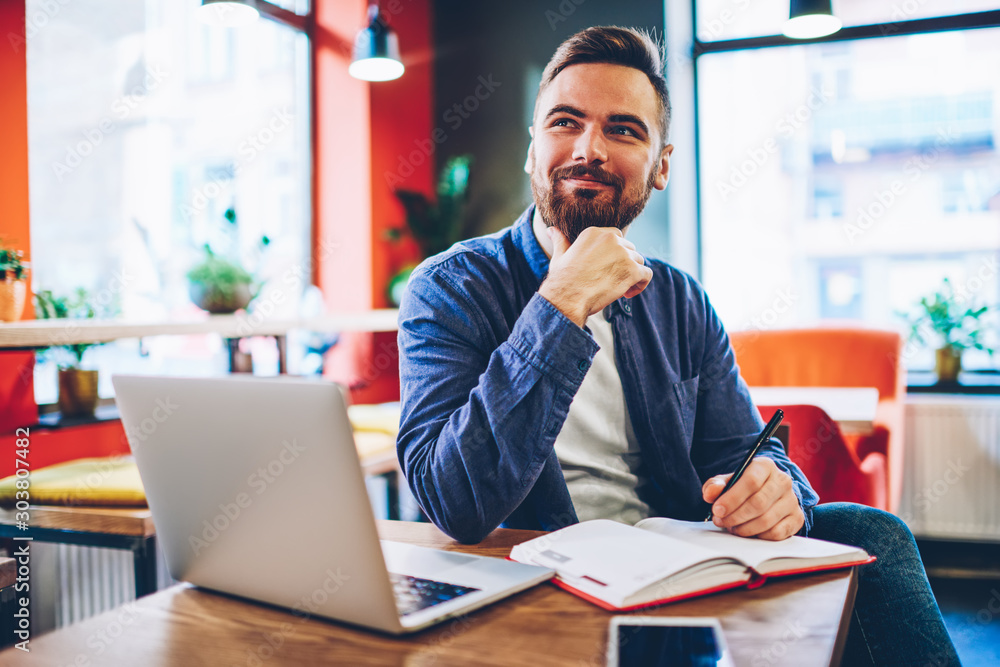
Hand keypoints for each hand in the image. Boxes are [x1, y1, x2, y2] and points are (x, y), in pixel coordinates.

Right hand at [538, 226, 652, 326]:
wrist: (567, 297)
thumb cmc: (562, 280)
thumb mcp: (560, 256)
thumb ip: (560, 240)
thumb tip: (551, 230)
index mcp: (595, 232)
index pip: (617, 238)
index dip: (614, 254)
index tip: (606, 267)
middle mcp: (611, 239)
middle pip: (629, 249)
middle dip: (624, 264)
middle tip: (612, 280)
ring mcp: (624, 254)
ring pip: (638, 261)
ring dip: (632, 275)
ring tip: (619, 288)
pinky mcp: (632, 270)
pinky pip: (646, 274)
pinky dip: (641, 284)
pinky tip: (628, 293)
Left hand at [702, 457, 803, 540]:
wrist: (768, 493)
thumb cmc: (745, 486)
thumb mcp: (728, 481)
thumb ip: (716, 485)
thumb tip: (710, 494)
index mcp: (765, 466)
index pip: (751, 482)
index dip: (732, 498)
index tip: (717, 510)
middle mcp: (783, 481)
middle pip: (758, 503)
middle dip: (735, 516)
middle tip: (721, 521)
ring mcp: (792, 500)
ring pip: (766, 520)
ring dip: (744, 528)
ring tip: (732, 527)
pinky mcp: (797, 518)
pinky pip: (776, 533)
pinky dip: (758, 536)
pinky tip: (749, 532)